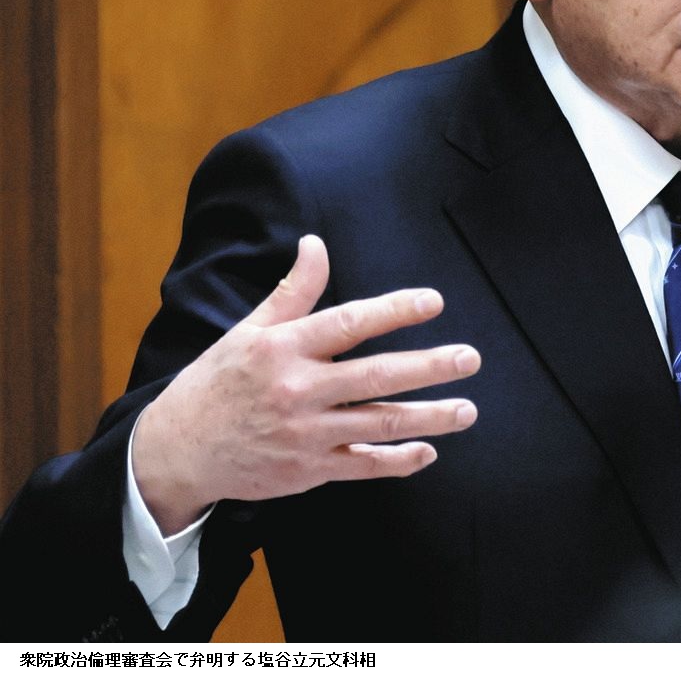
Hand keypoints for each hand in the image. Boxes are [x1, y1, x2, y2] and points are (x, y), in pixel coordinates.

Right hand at [131, 235, 479, 534]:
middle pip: (376, 376)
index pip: (349, 323)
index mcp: (283, 349)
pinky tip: (427, 452)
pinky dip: (398, 461)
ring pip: (379, 423)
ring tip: (467, 409)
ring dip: (429, 418)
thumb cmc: (217, 382)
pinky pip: (363, 467)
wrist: (177, 451)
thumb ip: (293, 291)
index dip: (394, 310)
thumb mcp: (249, 330)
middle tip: (470, 358)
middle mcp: (298, 391)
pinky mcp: (308, 471)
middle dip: (429, 367)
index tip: (434, 302)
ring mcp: (306, 434)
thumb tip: (316, 242)